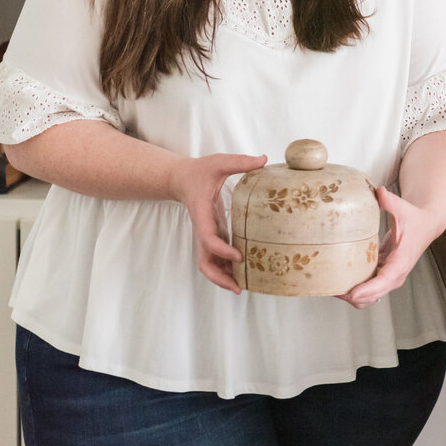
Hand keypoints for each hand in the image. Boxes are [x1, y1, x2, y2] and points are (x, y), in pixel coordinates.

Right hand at [168, 152, 267, 294]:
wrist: (181, 178)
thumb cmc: (200, 171)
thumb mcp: (218, 162)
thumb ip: (239, 161)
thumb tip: (264, 159)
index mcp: (202, 214)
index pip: (207, 238)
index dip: (222, 250)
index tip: (239, 256)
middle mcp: (202, 229)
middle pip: (204, 262)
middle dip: (219, 277)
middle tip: (239, 287)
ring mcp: (206, 234)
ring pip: (208, 264)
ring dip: (222, 277)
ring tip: (242, 286)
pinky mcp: (212, 235)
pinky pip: (216, 257)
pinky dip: (225, 267)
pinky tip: (242, 271)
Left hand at [338, 185, 445, 309]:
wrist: (425, 226)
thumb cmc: (414, 219)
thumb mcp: (403, 208)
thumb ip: (390, 201)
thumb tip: (378, 191)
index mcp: (401, 261)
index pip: (385, 280)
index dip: (368, 289)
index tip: (352, 293)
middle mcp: (396, 274)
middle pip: (374, 295)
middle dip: (353, 297)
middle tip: (331, 290)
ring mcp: (390, 277)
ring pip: (370, 297)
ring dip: (352, 297)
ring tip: (331, 288)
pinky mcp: (384, 275)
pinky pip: (369, 289)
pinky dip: (355, 290)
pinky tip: (340, 282)